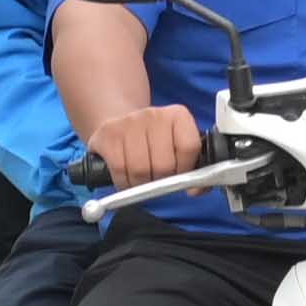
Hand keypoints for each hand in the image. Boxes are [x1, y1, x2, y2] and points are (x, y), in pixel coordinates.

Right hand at [82, 102, 204, 188]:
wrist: (121, 124)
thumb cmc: (154, 142)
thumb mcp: (178, 147)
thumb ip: (196, 168)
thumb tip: (197, 190)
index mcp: (178, 116)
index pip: (189, 147)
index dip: (185, 168)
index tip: (180, 174)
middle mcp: (154, 115)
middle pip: (163, 164)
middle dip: (161, 180)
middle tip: (158, 178)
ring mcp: (128, 123)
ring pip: (140, 170)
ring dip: (141, 184)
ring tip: (142, 178)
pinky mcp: (107, 134)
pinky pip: (119, 170)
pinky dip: (124, 182)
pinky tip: (127, 177)